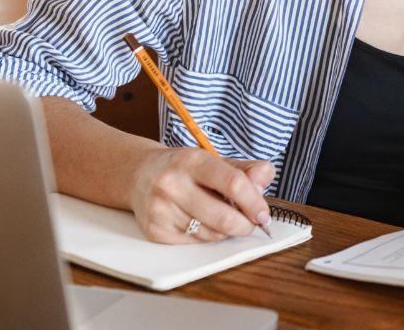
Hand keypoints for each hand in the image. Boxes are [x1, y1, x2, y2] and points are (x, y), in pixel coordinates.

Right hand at [130, 147, 275, 243]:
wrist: (139, 175)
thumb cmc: (185, 169)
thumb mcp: (214, 160)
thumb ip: (245, 169)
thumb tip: (264, 179)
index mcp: (192, 160)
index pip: (232, 183)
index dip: (254, 202)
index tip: (263, 214)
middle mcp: (172, 184)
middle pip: (223, 217)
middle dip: (245, 225)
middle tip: (251, 224)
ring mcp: (161, 209)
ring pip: (211, 234)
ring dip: (225, 230)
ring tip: (221, 215)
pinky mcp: (155, 231)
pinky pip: (196, 242)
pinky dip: (206, 236)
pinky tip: (201, 221)